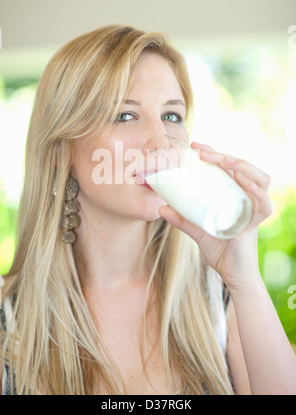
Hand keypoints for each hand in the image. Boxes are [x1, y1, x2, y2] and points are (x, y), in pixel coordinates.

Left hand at [158, 141, 272, 291]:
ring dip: (244, 167)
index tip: (196, 146)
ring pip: (260, 180)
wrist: (232, 276)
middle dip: (225, 156)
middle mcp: (248, 199)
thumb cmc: (220, 250)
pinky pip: (262, 205)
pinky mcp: (255, 224)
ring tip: (225, 160)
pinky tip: (245, 183)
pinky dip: (255, 193)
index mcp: (236, 196)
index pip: (230, 168)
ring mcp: (254, 210)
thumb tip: (160, 208)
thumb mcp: (198, 231)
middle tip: (202, 152)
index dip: (216, 154)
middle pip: (245, 169)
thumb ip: (182, 220)